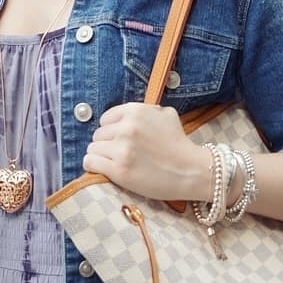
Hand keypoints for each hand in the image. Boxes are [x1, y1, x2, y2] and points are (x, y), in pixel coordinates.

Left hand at [83, 103, 209, 200]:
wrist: (191, 171)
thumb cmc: (179, 145)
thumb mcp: (166, 115)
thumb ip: (145, 111)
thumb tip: (126, 115)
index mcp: (135, 112)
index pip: (105, 119)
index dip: (111, 131)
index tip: (119, 140)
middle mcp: (126, 128)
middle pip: (98, 135)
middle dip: (106, 144)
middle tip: (119, 154)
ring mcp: (122, 149)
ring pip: (92, 149)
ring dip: (100, 156)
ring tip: (113, 163)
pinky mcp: (119, 170)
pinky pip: (91, 162)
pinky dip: (93, 166)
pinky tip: (102, 169)